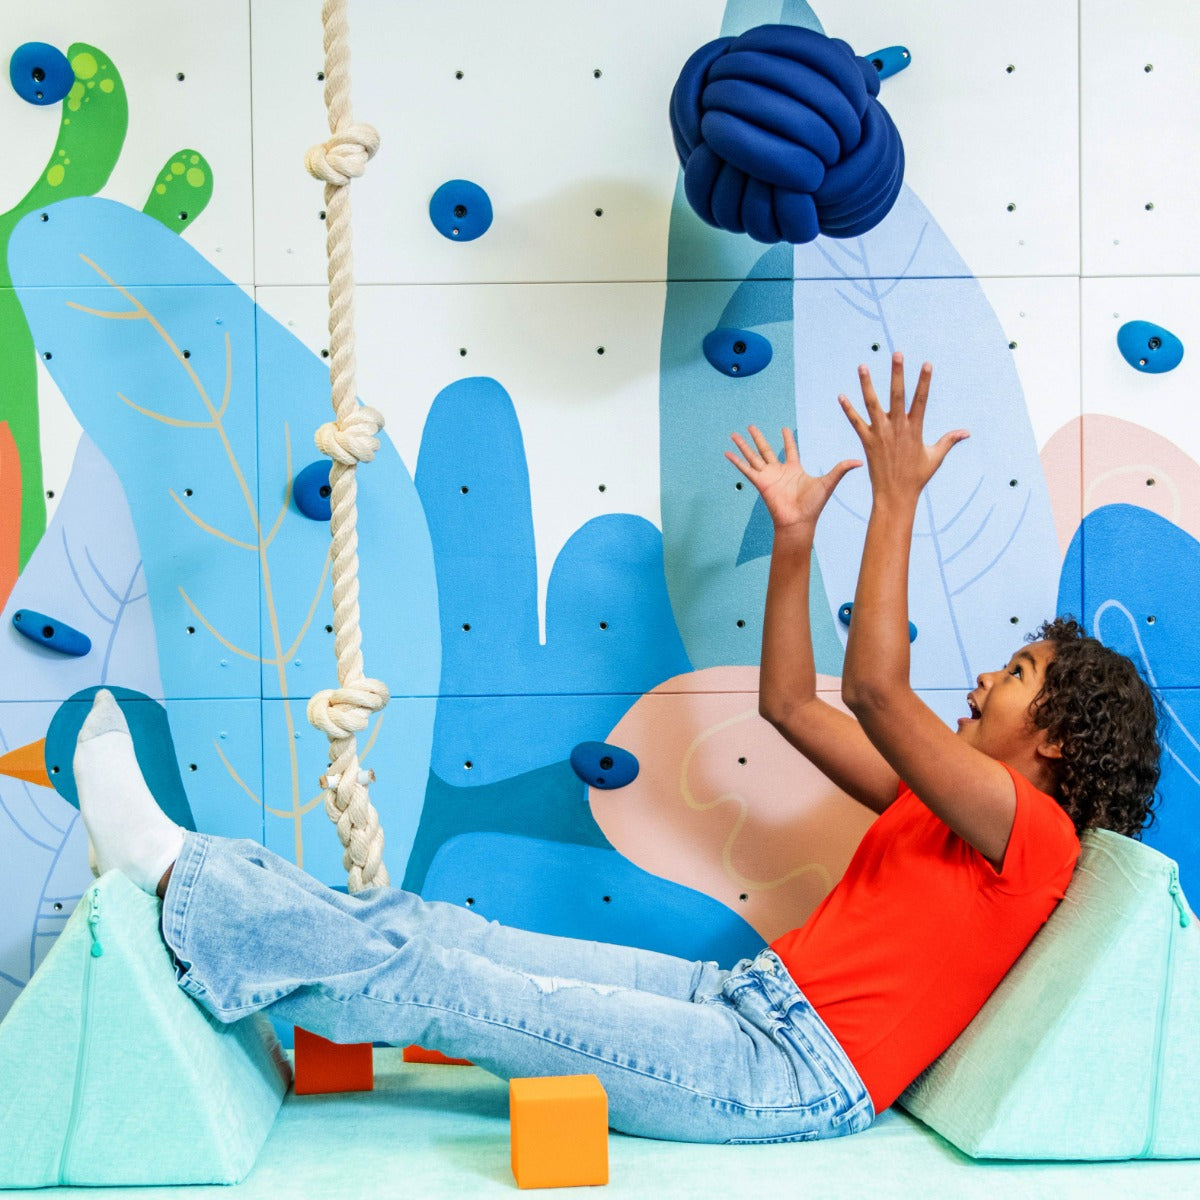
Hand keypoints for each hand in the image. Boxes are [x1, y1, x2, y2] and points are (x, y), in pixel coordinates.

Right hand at [726, 425, 860, 532]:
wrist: (799, 521)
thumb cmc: (813, 506)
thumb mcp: (829, 482)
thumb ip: (841, 470)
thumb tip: (860, 461)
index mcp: (794, 469)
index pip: (789, 450)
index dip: (787, 439)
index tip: (784, 428)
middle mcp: (779, 471)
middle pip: (765, 450)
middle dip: (759, 438)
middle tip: (751, 426)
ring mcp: (768, 476)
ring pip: (753, 456)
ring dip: (743, 445)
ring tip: (734, 433)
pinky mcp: (760, 482)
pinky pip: (746, 469)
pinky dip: (736, 461)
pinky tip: (727, 452)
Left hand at [838, 354, 967, 502]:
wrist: (895, 495)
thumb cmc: (917, 477)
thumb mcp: (935, 457)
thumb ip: (949, 441)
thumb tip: (967, 432)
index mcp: (915, 429)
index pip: (921, 399)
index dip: (924, 381)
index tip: (927, 363)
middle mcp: (897, 428)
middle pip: (897, 395)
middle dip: (897, 373)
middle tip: (897, 353)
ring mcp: (880, 434)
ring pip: (872, 404)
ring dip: (867, 384)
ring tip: (862, 366)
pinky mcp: (867, 441)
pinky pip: (856, 422)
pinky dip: (848, 409)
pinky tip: (841, 396)